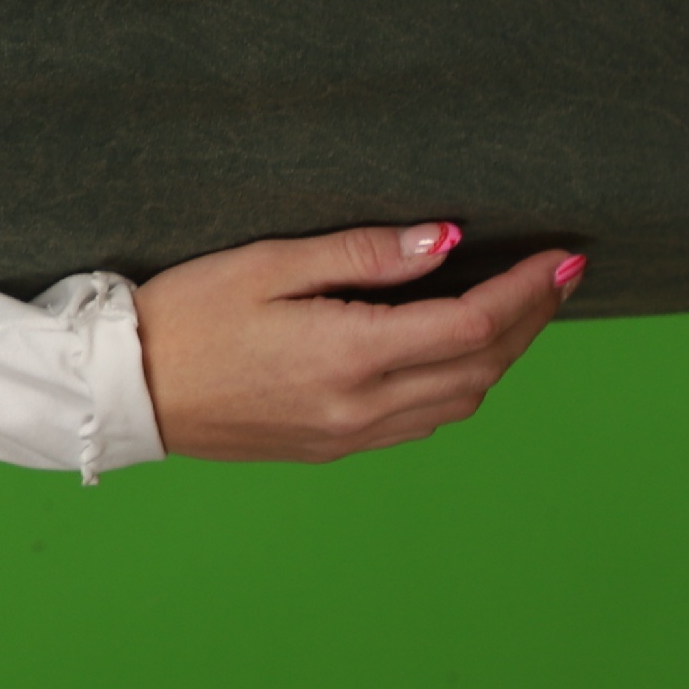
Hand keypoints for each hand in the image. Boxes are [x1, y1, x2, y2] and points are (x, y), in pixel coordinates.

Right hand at [138, 223, 581, 462]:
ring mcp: (351, 434)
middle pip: (484, 365)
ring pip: (463, 400)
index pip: (475, 322)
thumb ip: (362, 253)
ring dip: (502, 354)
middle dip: (532, 318)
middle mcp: (363, 405)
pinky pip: (425, 420)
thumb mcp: (267, 265)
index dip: (528, 289)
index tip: (562, 256)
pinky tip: (457, 351)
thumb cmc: (184, 315)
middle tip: (559, 275)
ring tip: (519, 308)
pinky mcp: (334, 446)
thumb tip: (445, 241)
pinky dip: (461, 381)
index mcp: (351, 354)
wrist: (126, 391)